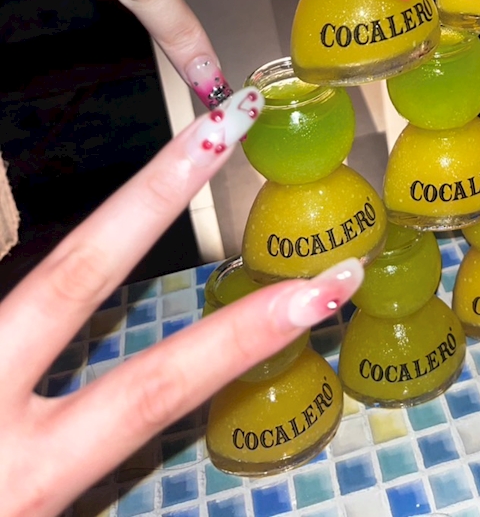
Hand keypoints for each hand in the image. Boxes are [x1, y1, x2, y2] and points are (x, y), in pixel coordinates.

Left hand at [0, 86, 362, 516]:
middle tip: (219, 123)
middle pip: (76, 274)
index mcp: (27, 473)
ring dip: (70, 212)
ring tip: (156, 152)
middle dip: (154, 193)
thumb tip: (123, 382)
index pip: (158, 386)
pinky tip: (5, 204)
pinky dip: (1, 232)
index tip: (325, 284)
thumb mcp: (24, 506)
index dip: (246, 334)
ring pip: (9, 263)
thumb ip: (59, 457)